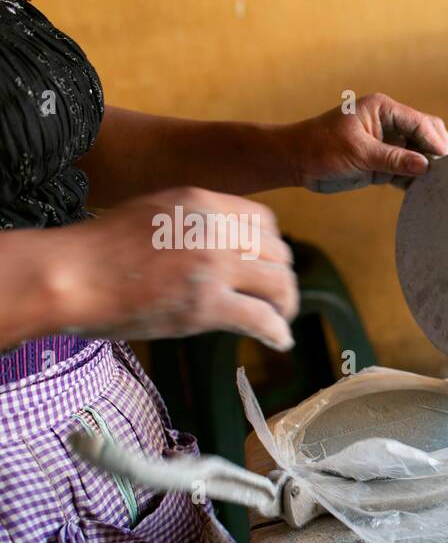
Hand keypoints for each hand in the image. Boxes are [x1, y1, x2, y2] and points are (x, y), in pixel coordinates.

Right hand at [37, 188, 297, 349]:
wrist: (67, 275)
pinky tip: (279, 340)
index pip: (263, 221)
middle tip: (278, 299)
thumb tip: (224, 250)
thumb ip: (193, 226)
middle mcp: (213, 229)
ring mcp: (212, 266)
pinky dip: (277, 332)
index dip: (272, 247)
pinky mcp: (206, 304)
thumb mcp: (154, 215)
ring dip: (285, 305)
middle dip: (282, 278)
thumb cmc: (99, 252)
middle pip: (277, 253)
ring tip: (280, 320)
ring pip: (278, 284)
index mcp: (200, 202)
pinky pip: (262, 318)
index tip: (268, 265)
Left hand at [288, 93, 447, 193]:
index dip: (435, 143)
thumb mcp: (359, 153)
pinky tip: (422, 192)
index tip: (447, 164)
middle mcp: (389, 123)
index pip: (420, 123)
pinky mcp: (382, 161)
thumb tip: (425, 166)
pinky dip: (414, 180)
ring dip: (426, 168)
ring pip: (418, 153)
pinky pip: (406, 169)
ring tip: (439, 186)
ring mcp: (386, 143)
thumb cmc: (320, 148)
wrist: (295, 161)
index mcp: (383, 109)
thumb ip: (393, 159)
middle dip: (436, 153)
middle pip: (425, 134)